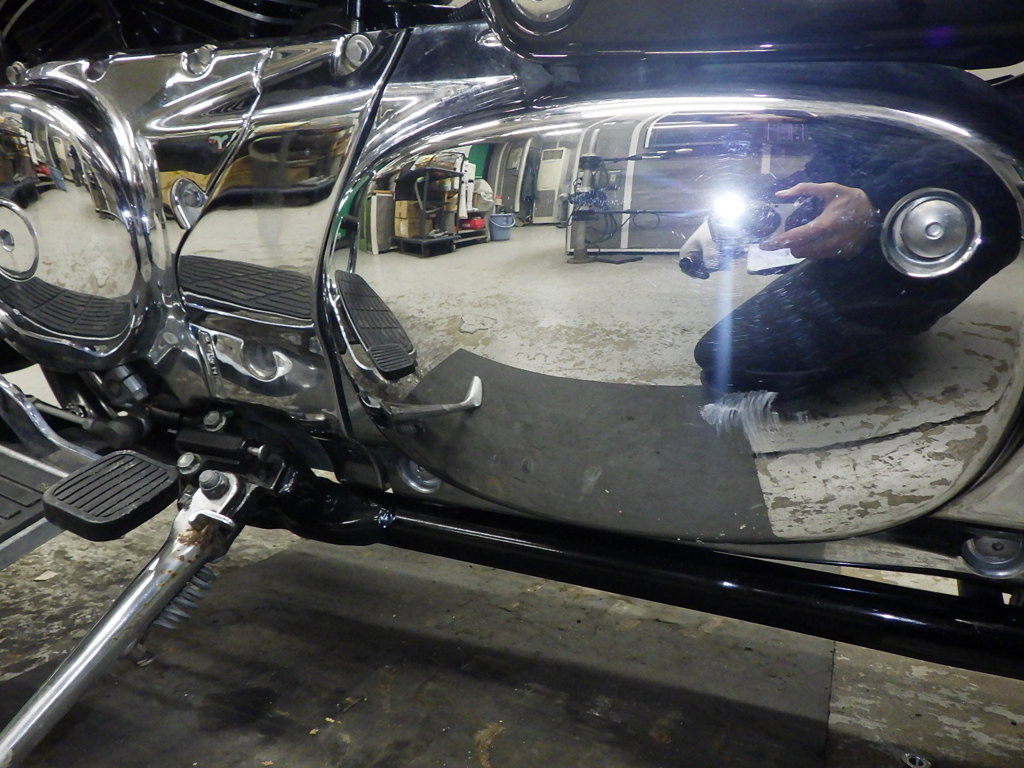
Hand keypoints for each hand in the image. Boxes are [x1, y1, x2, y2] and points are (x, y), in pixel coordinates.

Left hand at [760, 182, 877, 259]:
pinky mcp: (842, 255)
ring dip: (803, 247)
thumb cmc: (850, 199)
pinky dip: (816, 249)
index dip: (779, 242)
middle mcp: (831, 241)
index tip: (764, 245)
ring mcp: (837, 251)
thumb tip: (779, 194)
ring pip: (808, 256)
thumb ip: (803, 189)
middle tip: (792, 234)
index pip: (796, 237)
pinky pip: (820, 257)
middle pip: (798, 250)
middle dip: (791, 244)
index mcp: (825, 224)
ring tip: (810, 234)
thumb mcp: (829, 189)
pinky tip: (822, 238)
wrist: (877, 214)